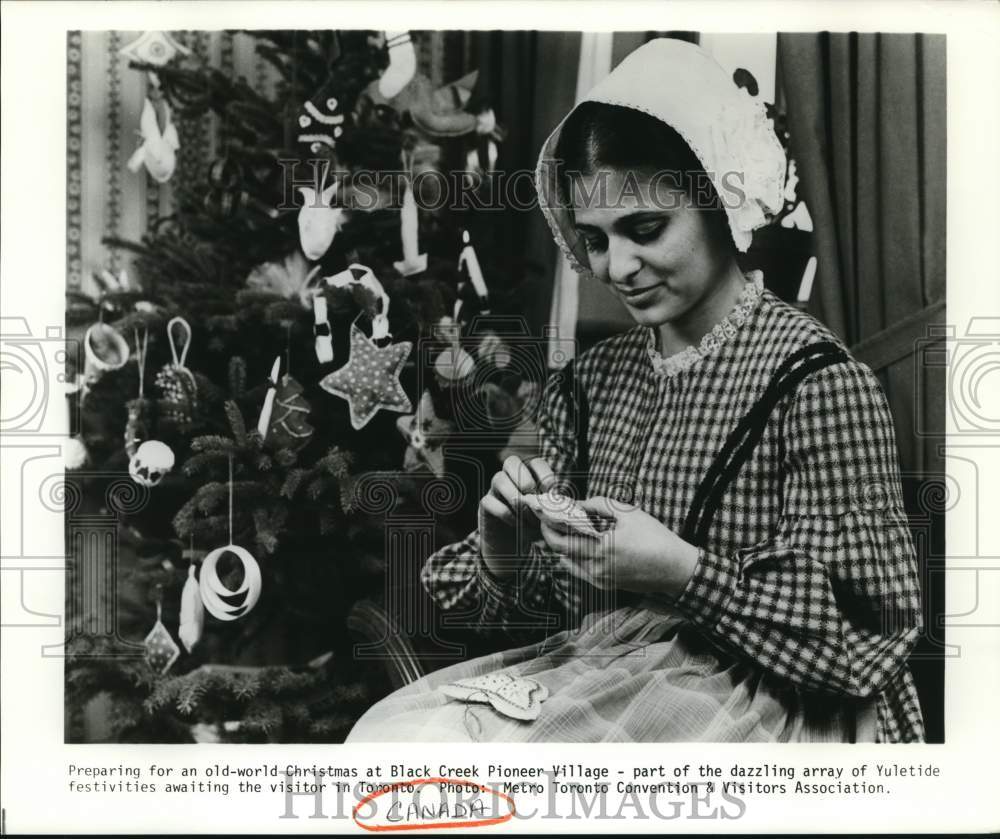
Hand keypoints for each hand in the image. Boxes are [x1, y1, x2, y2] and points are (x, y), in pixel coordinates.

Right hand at [478, 456, 556, 577]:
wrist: (513, 544)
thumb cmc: (534, 524)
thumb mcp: (548, 515)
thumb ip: (554, 506)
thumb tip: (566, 503)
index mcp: (529, 473)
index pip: (535, 462)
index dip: (545, 475)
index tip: (552, 494)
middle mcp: (509, 475)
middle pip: (511, 461)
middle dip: (526, 482)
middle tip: (536, 504)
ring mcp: (495, 488)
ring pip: (498, 478)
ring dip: (516, 500)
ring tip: (529, 519)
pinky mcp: (485, 504)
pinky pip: (490, 501)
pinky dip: (506, 514)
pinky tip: (518, 525)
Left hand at [537, 495, 698, 597]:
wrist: (676, 570)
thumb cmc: (656, 539)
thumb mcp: (629, 513)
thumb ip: (599, 505)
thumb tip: (579, 503)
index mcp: (600, 549)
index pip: (560, 540)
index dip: (547, 526)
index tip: (542, 512)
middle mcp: (595, 568)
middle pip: (560, 552)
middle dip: (550, 535)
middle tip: (549, 519)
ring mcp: (600, 580)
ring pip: (568, 563)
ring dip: (562, 546)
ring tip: (563, 529)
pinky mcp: (605, 586)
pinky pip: (580, 571)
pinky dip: (574, 557)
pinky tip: (579, 544)